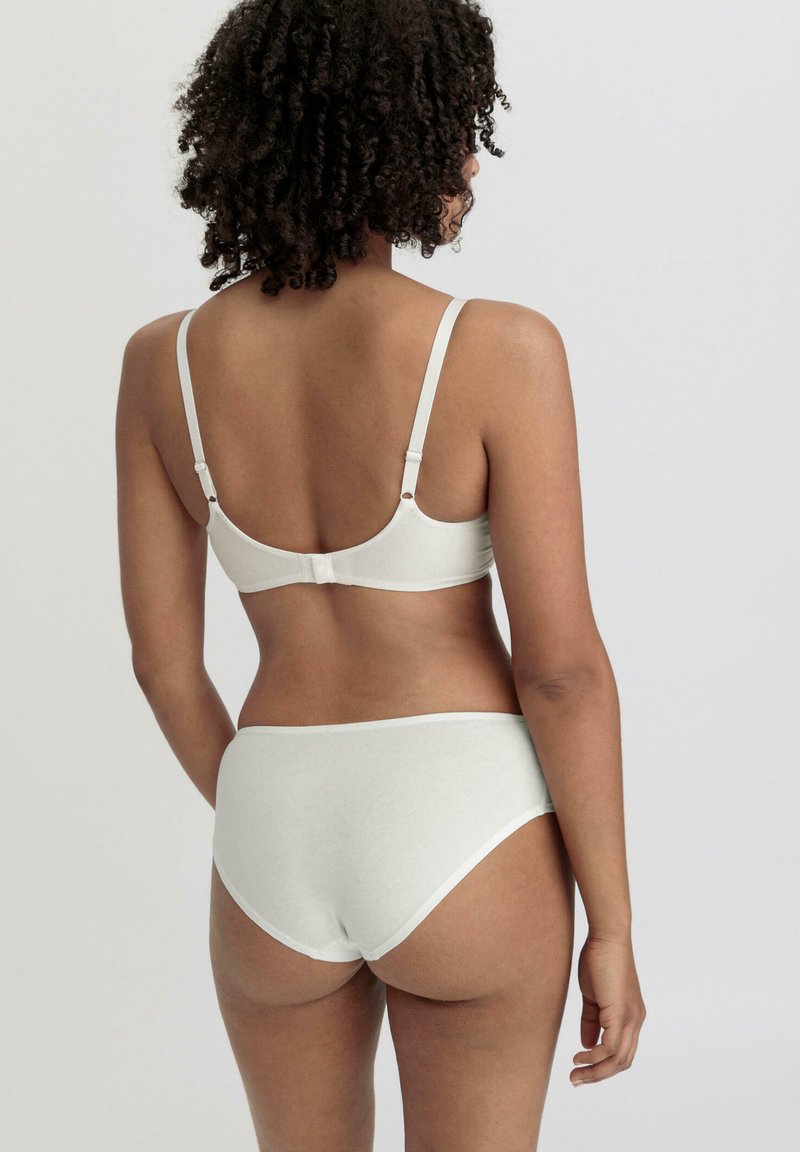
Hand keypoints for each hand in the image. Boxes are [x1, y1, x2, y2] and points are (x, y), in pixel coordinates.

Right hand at [570, 933, 645, 1085]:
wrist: (607, 937)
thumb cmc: (599, 959)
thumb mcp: (593, 995)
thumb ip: (591, 1020)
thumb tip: (587, 1045)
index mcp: (631, 1016)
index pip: (622, 1052)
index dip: (604, 1065)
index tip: (581, 1069)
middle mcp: (636, 1020)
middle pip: (623, 1062)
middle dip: (598, 1075)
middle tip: (576, 1080)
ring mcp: (631, 1018)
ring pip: (619, 1059)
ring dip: (596, 1071)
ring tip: (575, 1073)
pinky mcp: (621, 1012)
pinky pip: (611, 1046)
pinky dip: (596, 1056)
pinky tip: (580, 1055)